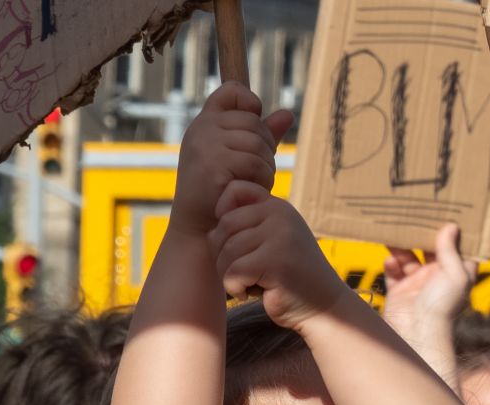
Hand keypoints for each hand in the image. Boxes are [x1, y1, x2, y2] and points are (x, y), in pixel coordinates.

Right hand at [172, 83, 294, 235]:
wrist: (202, 228)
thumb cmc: (223, 192)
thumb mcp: (242, 157)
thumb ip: (263, 135)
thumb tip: (288, 114)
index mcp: (206, 122)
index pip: (232, 91)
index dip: (250, 104)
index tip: (253, 130)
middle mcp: (202, 128)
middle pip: (254, 121)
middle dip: (265, 148)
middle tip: (257, 172)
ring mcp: (205, 146)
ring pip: (257, 143)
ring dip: (265, 167)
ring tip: (254, 183)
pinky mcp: (213, 166)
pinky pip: (255, 163)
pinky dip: (261, 180)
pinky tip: (251, 191)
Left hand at [210, 181, 351, 330]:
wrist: (323, 308)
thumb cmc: (288, 279)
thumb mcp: (270, 245)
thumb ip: (246, 229)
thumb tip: (211, 232)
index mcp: (279, 207)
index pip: (235, 189)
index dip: (222, 212)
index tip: (232, 240)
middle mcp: (281, 216)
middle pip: (225, 224)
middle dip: (222, 253)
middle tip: (238, 272)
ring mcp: (281, 237)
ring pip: (227, 250)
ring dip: (228, 273)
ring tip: (246, 283)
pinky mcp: (276, 262)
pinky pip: (233, 272)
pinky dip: (234, 288)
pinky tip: (249, 293)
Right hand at [382, 224, 478, 342]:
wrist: (417, 334)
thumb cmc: (442, 307)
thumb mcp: (454, 275)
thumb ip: (450, 250)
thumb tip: (451, 227)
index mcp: (457, 274)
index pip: (458, 248)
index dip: (454, 233)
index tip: (447, 212)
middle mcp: (438, 278)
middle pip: (430, 249)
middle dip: (422, 233)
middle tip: (413, 213)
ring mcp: (417, 284)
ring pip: (408, 256)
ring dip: (402, 245)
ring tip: (395, 230)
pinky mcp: (399, 291)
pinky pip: (393, 271)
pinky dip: (391, 263)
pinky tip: (391, 260)